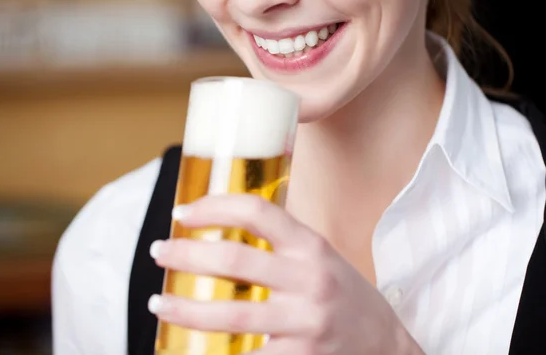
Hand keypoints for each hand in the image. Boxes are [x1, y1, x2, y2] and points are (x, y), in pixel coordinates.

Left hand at [148, 194, 422, 353]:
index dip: (214, 206)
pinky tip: (187, 348)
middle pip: (234, 259)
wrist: (387, 347)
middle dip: (186, 254)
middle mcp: (310, 280)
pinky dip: (208, 353)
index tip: (183, 212)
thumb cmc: (348, 298)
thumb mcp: (323, 259)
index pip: (258, 210)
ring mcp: (304, 323)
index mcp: (313, 247)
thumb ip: (284, 244)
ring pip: (230, 313)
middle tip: (159, 252)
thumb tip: (230, 223)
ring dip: (185, 308)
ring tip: (158, 303)